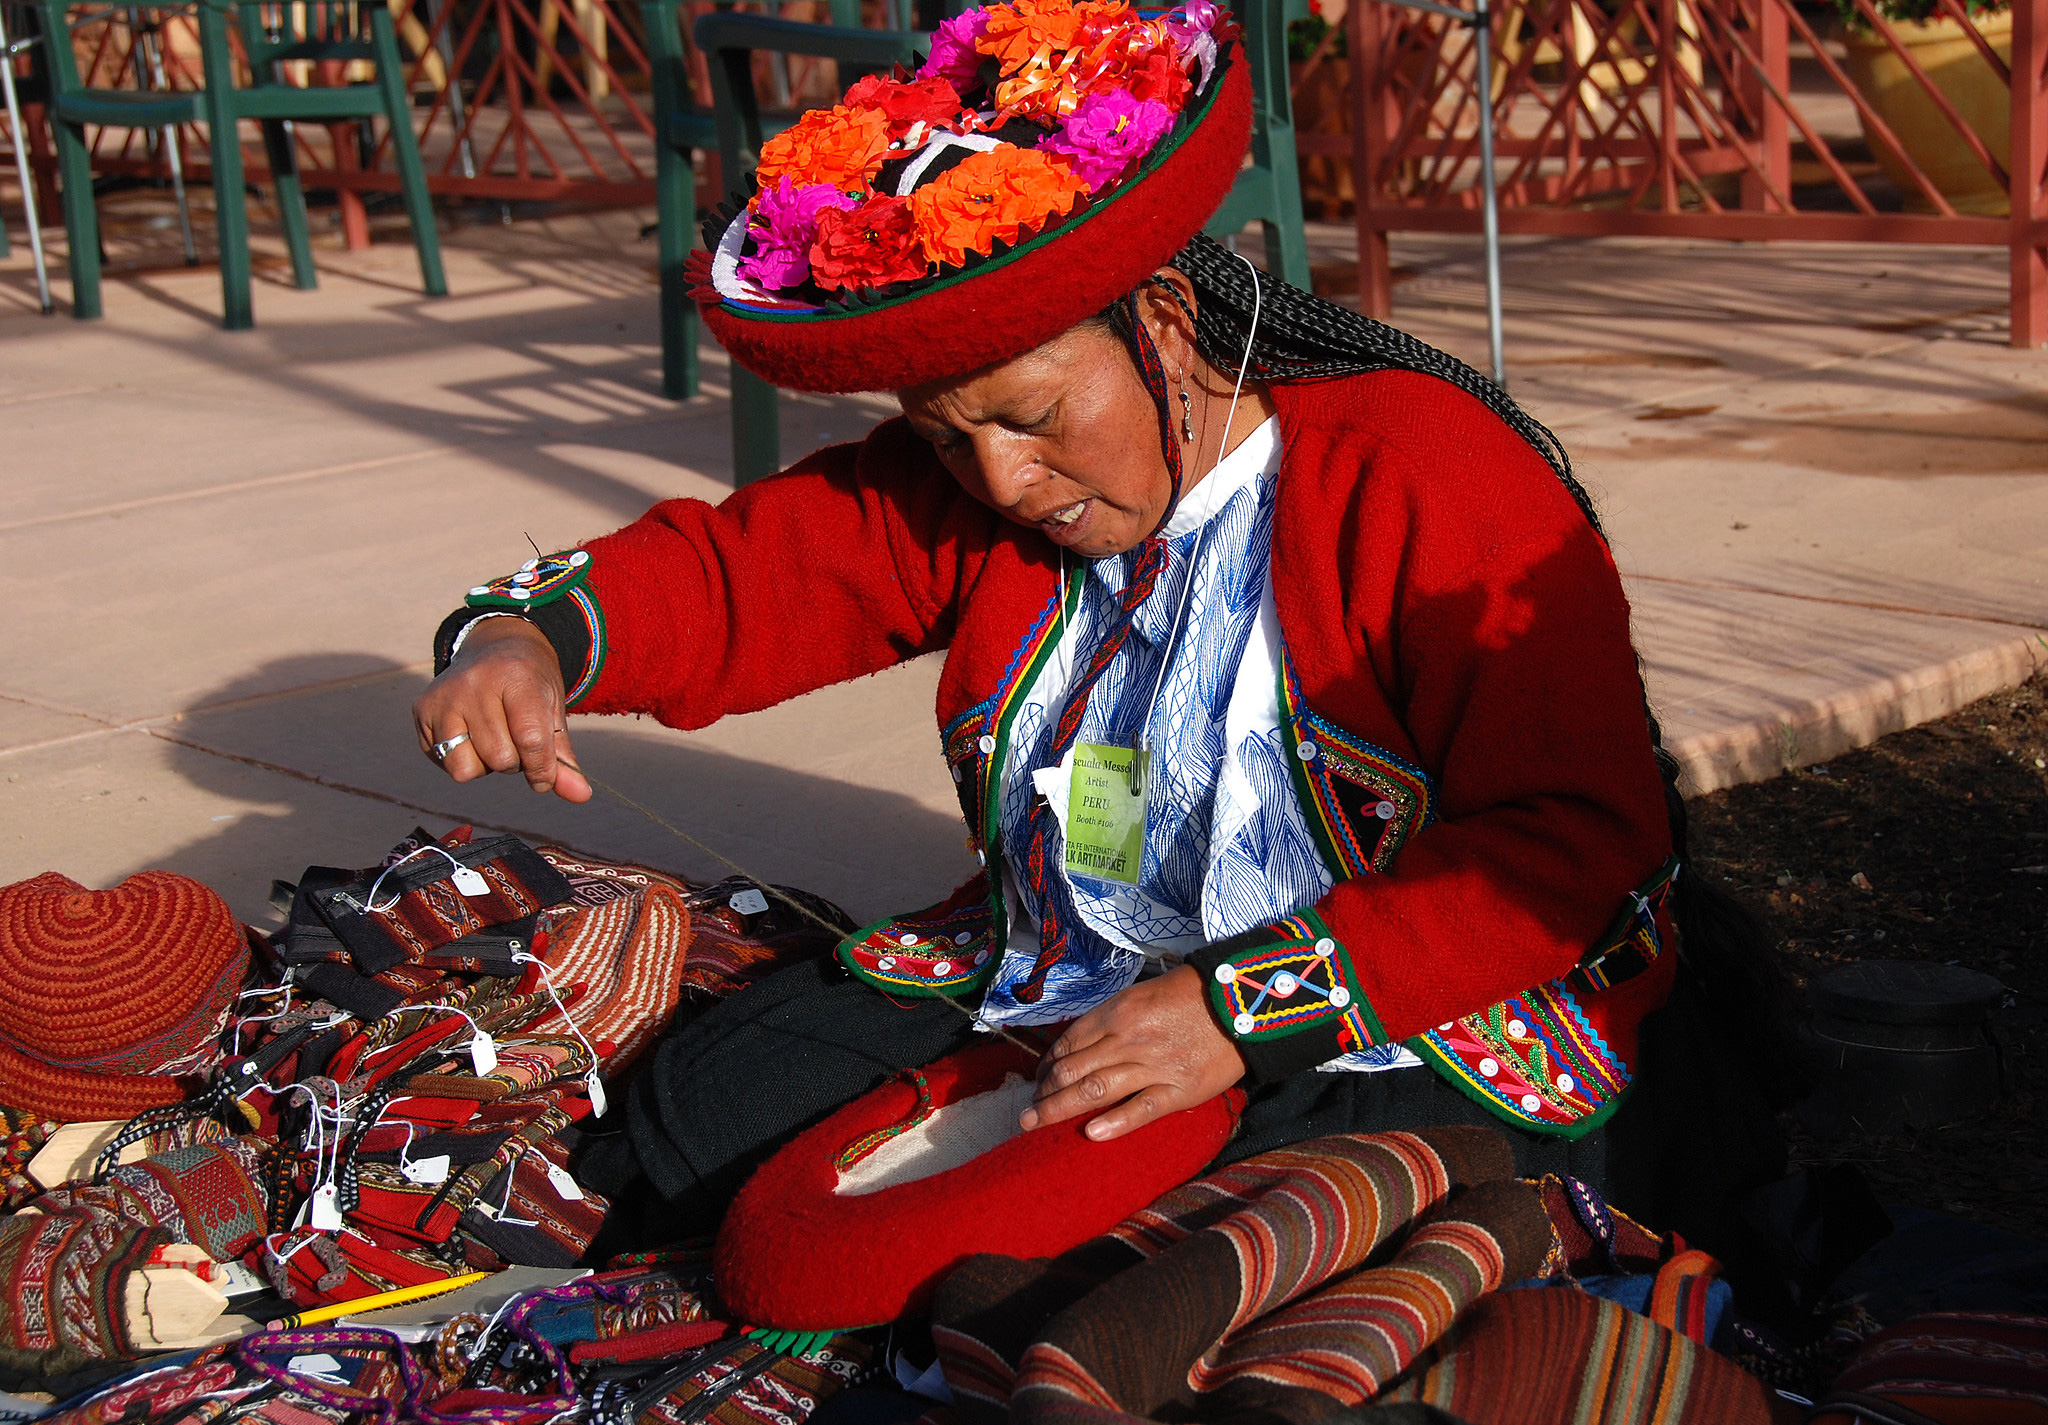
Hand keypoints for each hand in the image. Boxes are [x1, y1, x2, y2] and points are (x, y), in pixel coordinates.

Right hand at [412, 618, 591, 801]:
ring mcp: (444, 696)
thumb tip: (582, 796)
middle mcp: (474, 683)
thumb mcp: (553, 712)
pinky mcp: (422, 709)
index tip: (544, 777)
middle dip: (515, 762)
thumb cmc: (531, 685)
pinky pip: (444, 763)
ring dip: (486, 765)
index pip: (531, 740)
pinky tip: (470, 736)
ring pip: (467, 769)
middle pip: (500, 759)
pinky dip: (462, 761)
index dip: (542, 769)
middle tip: (515, 739)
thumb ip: (563, 757)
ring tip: (493, 738)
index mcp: (516, 676)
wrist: (495, 646)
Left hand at [1020, 965, 1244, 1141]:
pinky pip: (1141, 1109)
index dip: (1046, 1065)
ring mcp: (1153, 1067)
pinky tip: (1091, 1134)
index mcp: (1117, 1013)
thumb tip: (1076, 1046)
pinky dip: (1114, 1123)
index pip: (1067, 1043)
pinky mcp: (1179, 1090)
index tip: (1038, 1080)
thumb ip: (1108, 1020)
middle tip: (1027, 1112)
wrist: (1240, 1002)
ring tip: (1036, 1125)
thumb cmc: (1188, 996)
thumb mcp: (1140, 995)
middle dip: (1043, 1094)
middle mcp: (1128, 1039)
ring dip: (1059, 1110)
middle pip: (1072, 1070)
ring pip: (1094, 1091)